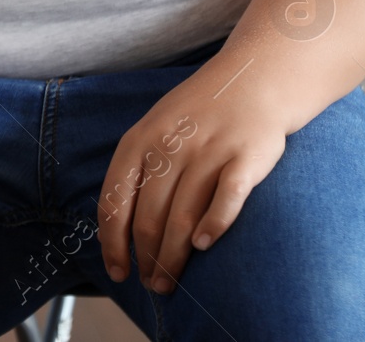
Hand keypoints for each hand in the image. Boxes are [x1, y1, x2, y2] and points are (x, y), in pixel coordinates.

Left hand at [96, 64, 287, 293]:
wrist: (252, 81)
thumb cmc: (197, 115)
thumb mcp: (153, 131)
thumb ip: (137, 172)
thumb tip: (117, 227)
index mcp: (138, 142)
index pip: (115, 202)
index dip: (113, 243)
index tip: (118, 272)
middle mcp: (169, 147)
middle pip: (149, 218)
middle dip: (146, 259)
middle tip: (151, 284)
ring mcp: (208, 152)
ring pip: (182, 217)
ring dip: (173, 257)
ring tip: (169, 282)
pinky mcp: (246, 157)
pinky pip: (227, 197)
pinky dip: (214, 224)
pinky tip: (204, 245)